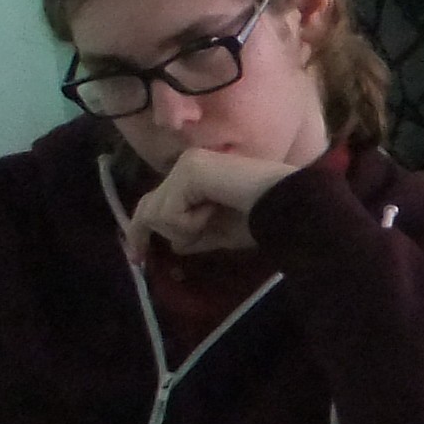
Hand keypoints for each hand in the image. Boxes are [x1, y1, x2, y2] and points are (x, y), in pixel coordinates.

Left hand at [126, 147, 297, 258]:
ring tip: (213, 221)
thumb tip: (174, 245)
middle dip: (142, 234)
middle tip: (138, 259)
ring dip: (184, 229)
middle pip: (148, 206)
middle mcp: (186, 164)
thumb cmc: (261, 218)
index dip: (141, 230)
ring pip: (157, 213)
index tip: (137, 258)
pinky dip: (190, 223)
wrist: (286, 206)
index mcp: (195, 175)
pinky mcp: (190, 170)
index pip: (156, 202)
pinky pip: (170, 212)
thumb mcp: (220, 233)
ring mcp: (186, 165)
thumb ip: (195, 235)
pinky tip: (214, 212)